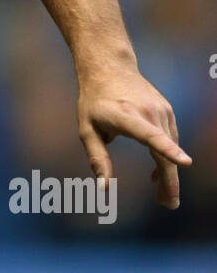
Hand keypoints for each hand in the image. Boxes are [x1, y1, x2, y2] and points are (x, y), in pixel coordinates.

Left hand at [77, 67, 190, 208]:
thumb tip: (104, 189)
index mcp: (127, 116)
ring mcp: (161, 110)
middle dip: (169, 181)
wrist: (110, 67)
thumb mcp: (87, 130)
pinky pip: (169, 140)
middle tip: (168, 205)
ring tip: (162, 197)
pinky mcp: (166, 111)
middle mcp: (148, 112)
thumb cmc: (94, 101)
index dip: (167, 149)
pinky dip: (166, 158)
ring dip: (167, 173)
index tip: (185, 162)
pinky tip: (156, 174)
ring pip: (170, 148)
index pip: (150, 135)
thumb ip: (98, 159)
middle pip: (164, 150)